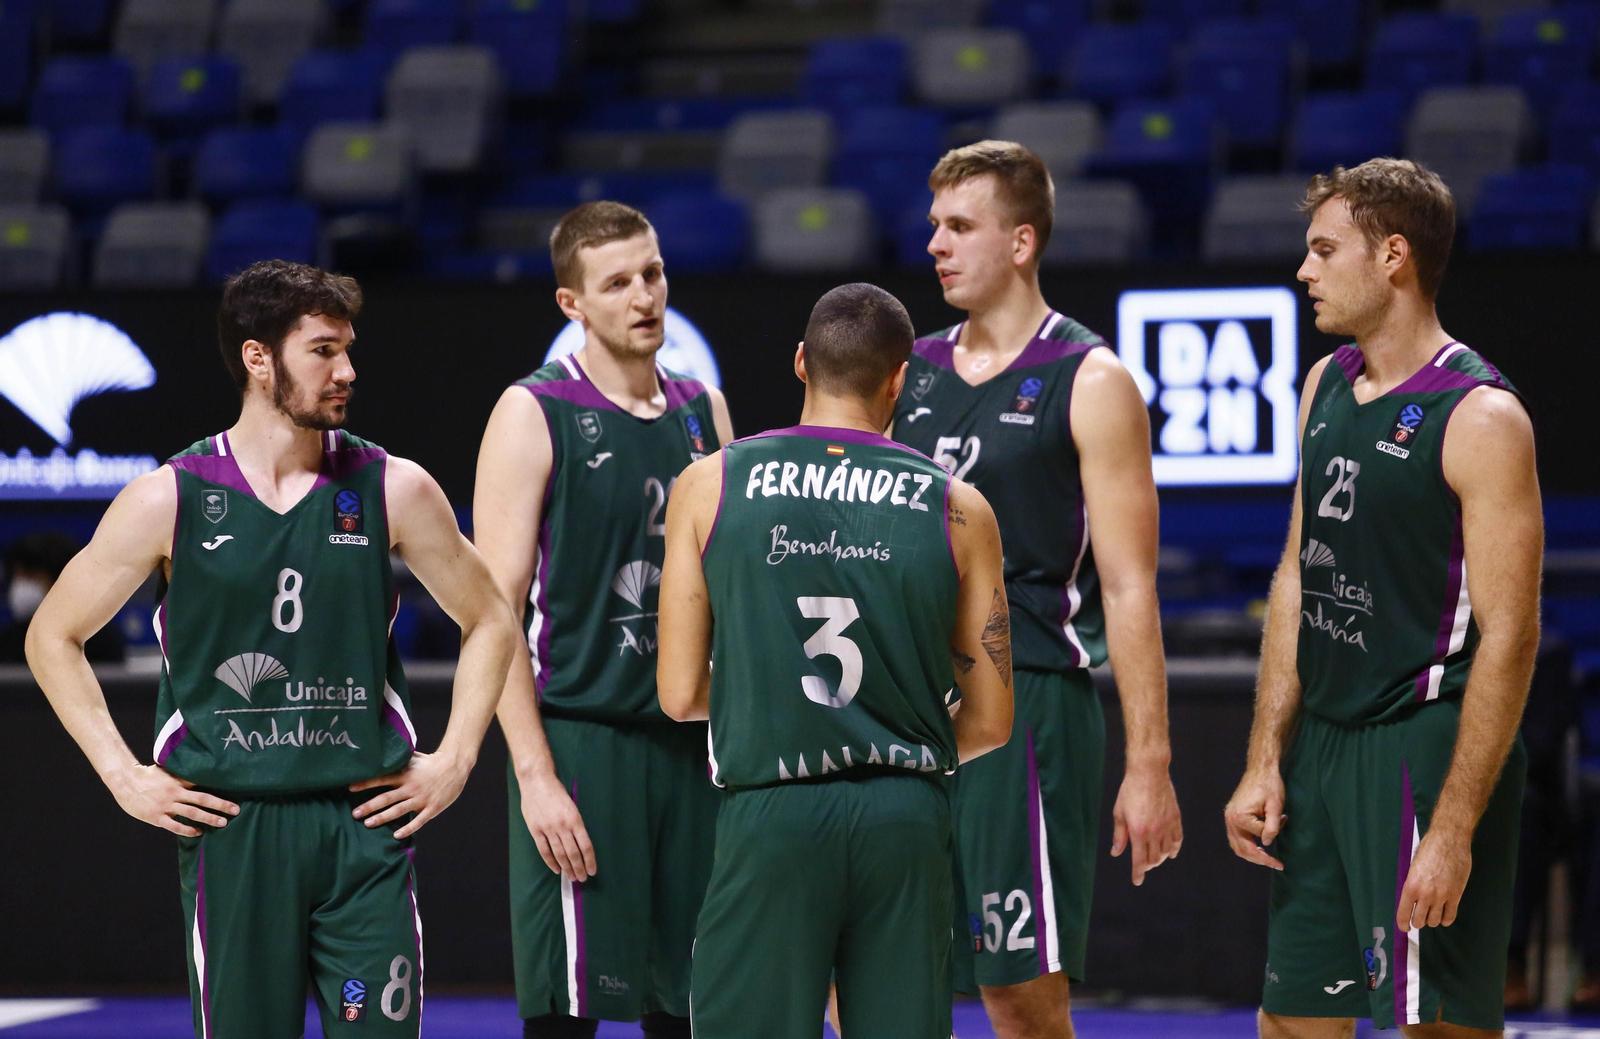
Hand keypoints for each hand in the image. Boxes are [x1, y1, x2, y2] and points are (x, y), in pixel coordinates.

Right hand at [106, 763, 238, 836]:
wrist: (125, 781)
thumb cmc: (147, 775)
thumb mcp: (166, 771)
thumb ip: (181, 774)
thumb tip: (197, 770)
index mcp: (178, 780)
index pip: (203, 784)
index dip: (218, 789)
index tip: (233, 793)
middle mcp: (175, 792)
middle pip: (202, 799)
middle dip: (220, 805)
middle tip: (236, 810)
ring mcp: (166, 805)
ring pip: (191, 813)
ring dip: (209, 818)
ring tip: (223, 822)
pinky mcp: (156, 817)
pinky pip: (174, 825)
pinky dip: (187, 829)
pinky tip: (198, 832)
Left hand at [350, 750, 471, 838]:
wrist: (455, 766)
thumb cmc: (432, 762)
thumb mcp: (414, 757)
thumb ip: (399, 759)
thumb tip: (382, 753)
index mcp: (405, 774)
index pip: (381, 779)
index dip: (365, 783)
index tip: (350, 788)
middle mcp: (411, 787)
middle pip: (387, 798)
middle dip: (369, 806)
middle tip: (354, 814)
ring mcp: (422, 799)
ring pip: (399, 811)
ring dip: (382, 817)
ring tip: (368, 824)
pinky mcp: (432, 808)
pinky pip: (418, 821)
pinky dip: (407, 828)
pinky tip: (396, 835)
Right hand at [517, 770, 595, 879]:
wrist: (537, 781)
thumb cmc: (557, 791)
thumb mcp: (572, 804)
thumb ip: (576, 823)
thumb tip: (581, 842)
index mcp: (575, 819)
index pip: (586, 845)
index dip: (590, 860)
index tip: (592, 871)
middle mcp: (563, 826)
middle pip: (573, 853)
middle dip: (579, 868)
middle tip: (582, 878)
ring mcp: (548, 829)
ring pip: (559, 854)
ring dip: (567, 868)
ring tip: (572, 877)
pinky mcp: (536, 830)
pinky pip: (544, 850)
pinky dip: (551, 862)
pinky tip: (557, 870)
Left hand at [1111, 764, 1182, 885]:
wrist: (1148, 773)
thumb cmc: (1130, 791)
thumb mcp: (1119, 813)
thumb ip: (1119, 835)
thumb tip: (1116, 852)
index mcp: (1138, 832)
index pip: (1139, 860)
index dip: (1138, 873)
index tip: (1137, 881)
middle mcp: (1154, 832)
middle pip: (1154, 858)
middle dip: (1148, 865)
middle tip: (1143, 865)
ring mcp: (1167, 826)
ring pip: (1167, 851)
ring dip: (1160, 858)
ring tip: (1155, 858)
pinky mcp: (1176, 818)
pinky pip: (1178, 839)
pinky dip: (1175, 848)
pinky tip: (1172, 852)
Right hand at [1224, 767, 1285, 869]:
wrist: (1260, 770)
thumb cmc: (1269, 785)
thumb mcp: (1275, 806)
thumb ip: (1271, 827)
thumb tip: (1266, 844)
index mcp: (1239, 817)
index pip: (1259, 836)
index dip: (1275, 834)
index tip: (1285, 821)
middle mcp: (1230, 819)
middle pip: (1243, 848)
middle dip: (1260, 859)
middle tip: (1277, 864)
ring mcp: (1229, 819)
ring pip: (1237, 846)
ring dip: (1252, 855)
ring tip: (1267, 859)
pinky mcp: (1231, 817)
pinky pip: (1236, 838)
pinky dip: (1247, 846)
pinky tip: (1259, 847)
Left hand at [1397, 827, 1470, 931]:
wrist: (1449, 841)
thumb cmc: (1429, 849)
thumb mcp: (1413, 867)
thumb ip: (1413, 884)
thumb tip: (1412, 898)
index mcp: (1411, 886)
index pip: (1404, 913)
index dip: (1403, 923)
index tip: (1405, 928)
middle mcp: (1425, 894)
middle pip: (1420, 920)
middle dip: (1418, 921)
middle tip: (1419, 917)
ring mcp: (1442, 896)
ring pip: (1434, 921)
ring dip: (1432, 920)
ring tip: (1431, 915)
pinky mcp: (1456, 895)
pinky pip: (1450, 916)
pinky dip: (1446, 920)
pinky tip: (1443, 917)